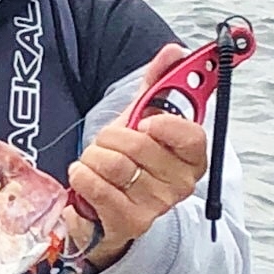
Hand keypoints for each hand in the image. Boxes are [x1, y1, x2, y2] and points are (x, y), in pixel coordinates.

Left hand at [66, 45, 208, 268]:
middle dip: (111, 136)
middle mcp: (180, 184)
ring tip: (95, 161)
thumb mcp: (142, 118)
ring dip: (93, 156)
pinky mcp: (129, 222)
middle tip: (108, 144)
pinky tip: (85, 177)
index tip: (145, 120)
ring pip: (113, 164)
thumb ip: (159, 83)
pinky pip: (95, 186)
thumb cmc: (129, 162)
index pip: (191, 136)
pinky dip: (81, 175)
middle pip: (139, 145)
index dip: (164, 124)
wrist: (108, 210)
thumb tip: (174, 51)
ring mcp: (156, 206)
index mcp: (192, 157)